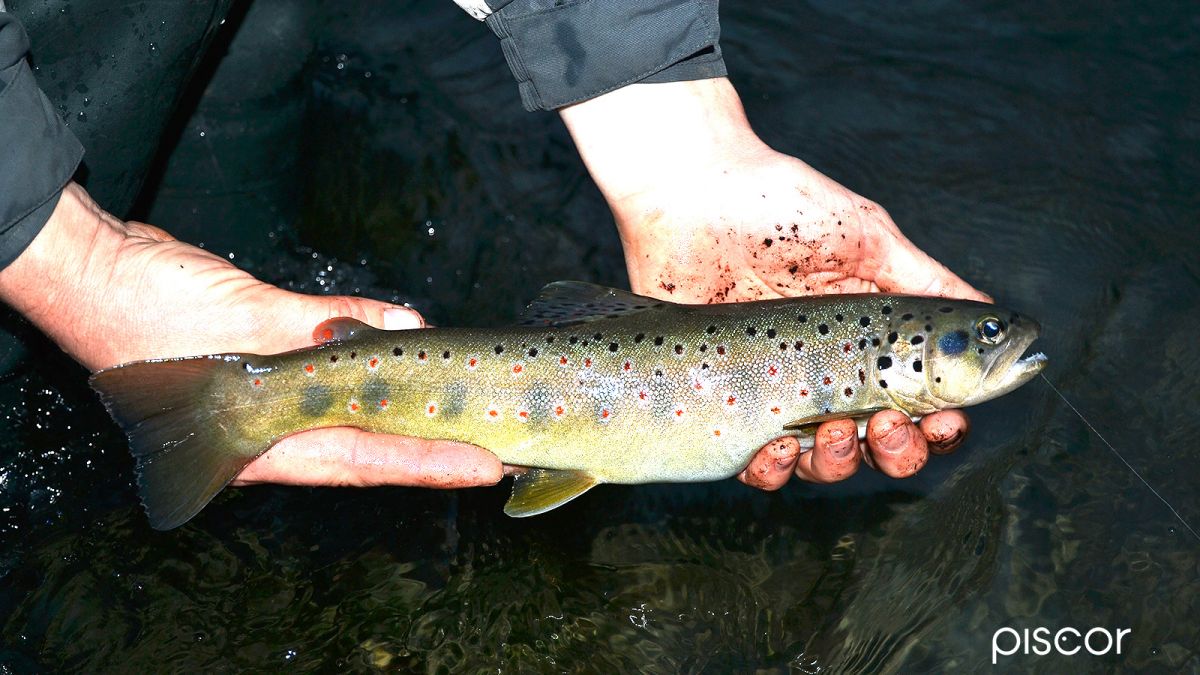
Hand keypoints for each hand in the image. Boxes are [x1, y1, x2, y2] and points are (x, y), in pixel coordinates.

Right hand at [0, 183, 502, 488]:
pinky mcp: (274, 355)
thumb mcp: (242, 321)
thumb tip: (404, 330)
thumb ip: (324, 327)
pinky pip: (339, 365)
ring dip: (413, 408)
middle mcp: (276, 427)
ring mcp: (275, 395)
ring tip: (473, 409)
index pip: (365, 457)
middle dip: (434, 446)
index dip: (429, 465)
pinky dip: (376, 358)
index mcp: (263, 440)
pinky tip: (415, 349)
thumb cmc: (148, 311)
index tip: (485, 467)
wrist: (92, 272)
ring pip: (358, 408)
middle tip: (502, 445)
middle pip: (371, 443)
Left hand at [560, 78, 988, 487]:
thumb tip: (996, 315)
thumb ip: (926, 282)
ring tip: (835, 431)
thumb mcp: (868, 237)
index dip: (941, 425)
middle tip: (885, 423)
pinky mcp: (722, 405)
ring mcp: (776, 393)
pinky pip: (754, 465)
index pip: (921, 404)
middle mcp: (829, 375)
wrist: (692, 193)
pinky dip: (773, 470)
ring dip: (841, 464)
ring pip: (824, 464)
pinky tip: (778, 446)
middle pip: (880, 446)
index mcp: (871, 342)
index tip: (946, 418)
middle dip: (897, 451)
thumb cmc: (781, 206)